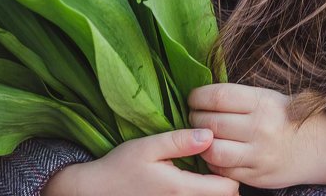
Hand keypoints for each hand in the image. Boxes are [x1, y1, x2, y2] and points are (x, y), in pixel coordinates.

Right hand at [42, 128, 240, 195]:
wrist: (96, 191)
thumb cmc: (120, 166)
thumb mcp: (148, 147)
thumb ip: (180, 141)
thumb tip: (210, 135)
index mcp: (181, 189)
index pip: (227, 189)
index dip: (229, 172)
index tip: (217, 157)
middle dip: (224, 183)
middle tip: (212, 164)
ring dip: (211, 191)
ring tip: (201, 174)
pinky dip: (198, 195)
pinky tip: (187, 185)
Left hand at [188, 83, 325, 189]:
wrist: (317, 147)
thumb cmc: (283, 117)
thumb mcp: (267, 98)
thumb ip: (238, 97)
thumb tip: (200, 94)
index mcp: (263, 102)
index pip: (218, 96)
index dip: (198, 96)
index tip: (193, 98)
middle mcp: (261, 128)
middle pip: (212, 122)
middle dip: (195, 118)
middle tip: (193, 116)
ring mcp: (259, 154)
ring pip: (214, 150)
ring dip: (200, 142)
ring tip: (200, 135)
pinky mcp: (257, 175)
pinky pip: (223, 170)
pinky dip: (212, 161)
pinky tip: (212, 151)